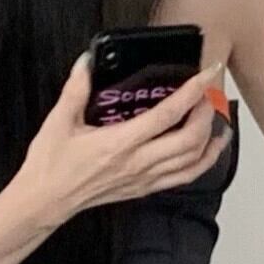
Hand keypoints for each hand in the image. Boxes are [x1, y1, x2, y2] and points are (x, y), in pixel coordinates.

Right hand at [13, 51, 227, 230]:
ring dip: (211, 137)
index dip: (193, 91)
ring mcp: (144, 178)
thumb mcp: (58, 121)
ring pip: (193, 160)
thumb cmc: (50, 165)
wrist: (45, 201)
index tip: (207, 73)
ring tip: (218, 116)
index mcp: (119, 143)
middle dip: (207, 111)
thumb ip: (76, 89)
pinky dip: (204, 161)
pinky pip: (184, 177)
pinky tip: (211, 148)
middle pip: (190, 138)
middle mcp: (138, 163)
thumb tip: (87, 61)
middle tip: (208, 92)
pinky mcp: (144, 188)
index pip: (168, 114)